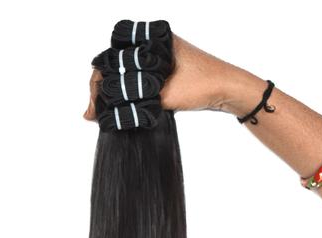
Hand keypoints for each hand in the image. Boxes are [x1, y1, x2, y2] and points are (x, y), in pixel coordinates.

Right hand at [83, 33, 237, 120]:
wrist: (228, 90)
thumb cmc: (203, 84)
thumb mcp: (165, 94)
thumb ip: (136, 100)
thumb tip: (109, 111)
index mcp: (152, 39)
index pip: (113, 58)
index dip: (98, 83)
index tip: (92, 107)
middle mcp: (153, 45)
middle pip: (115, 67)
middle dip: (102, 90)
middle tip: (92, 113)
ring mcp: (158, 59)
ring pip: (125, 76)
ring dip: (113, 95)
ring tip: (101, 113)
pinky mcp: (163, 73)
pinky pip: (137, 82)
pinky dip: (126, 95)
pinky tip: (118, 109)